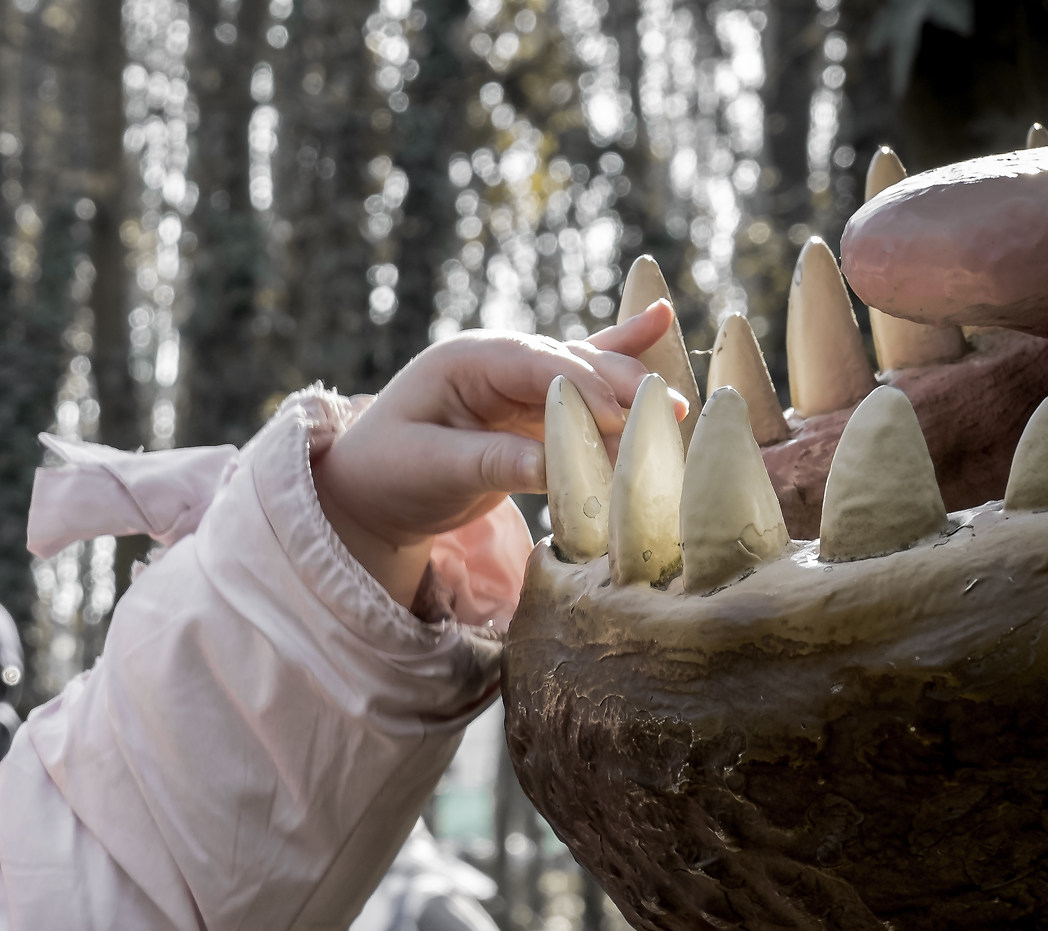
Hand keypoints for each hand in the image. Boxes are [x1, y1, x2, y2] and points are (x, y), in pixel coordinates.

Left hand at [314, 302, 681, 604]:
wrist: (368, 492)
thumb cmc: (387, 475)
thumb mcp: (432, 470)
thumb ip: (493, 463)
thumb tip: (557, 465)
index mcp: (466, 360)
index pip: (537, 365)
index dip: (583, 389)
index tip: (624, 418)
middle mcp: (497, 358)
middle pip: (572, 364)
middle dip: (622, 388)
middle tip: (670, 413)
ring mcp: (516, 377)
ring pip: (586, 375)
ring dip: (630, 392)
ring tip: (679, 409)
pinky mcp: (531, 405)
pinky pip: (580, 383)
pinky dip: (617, 366)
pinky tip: (659, 320)